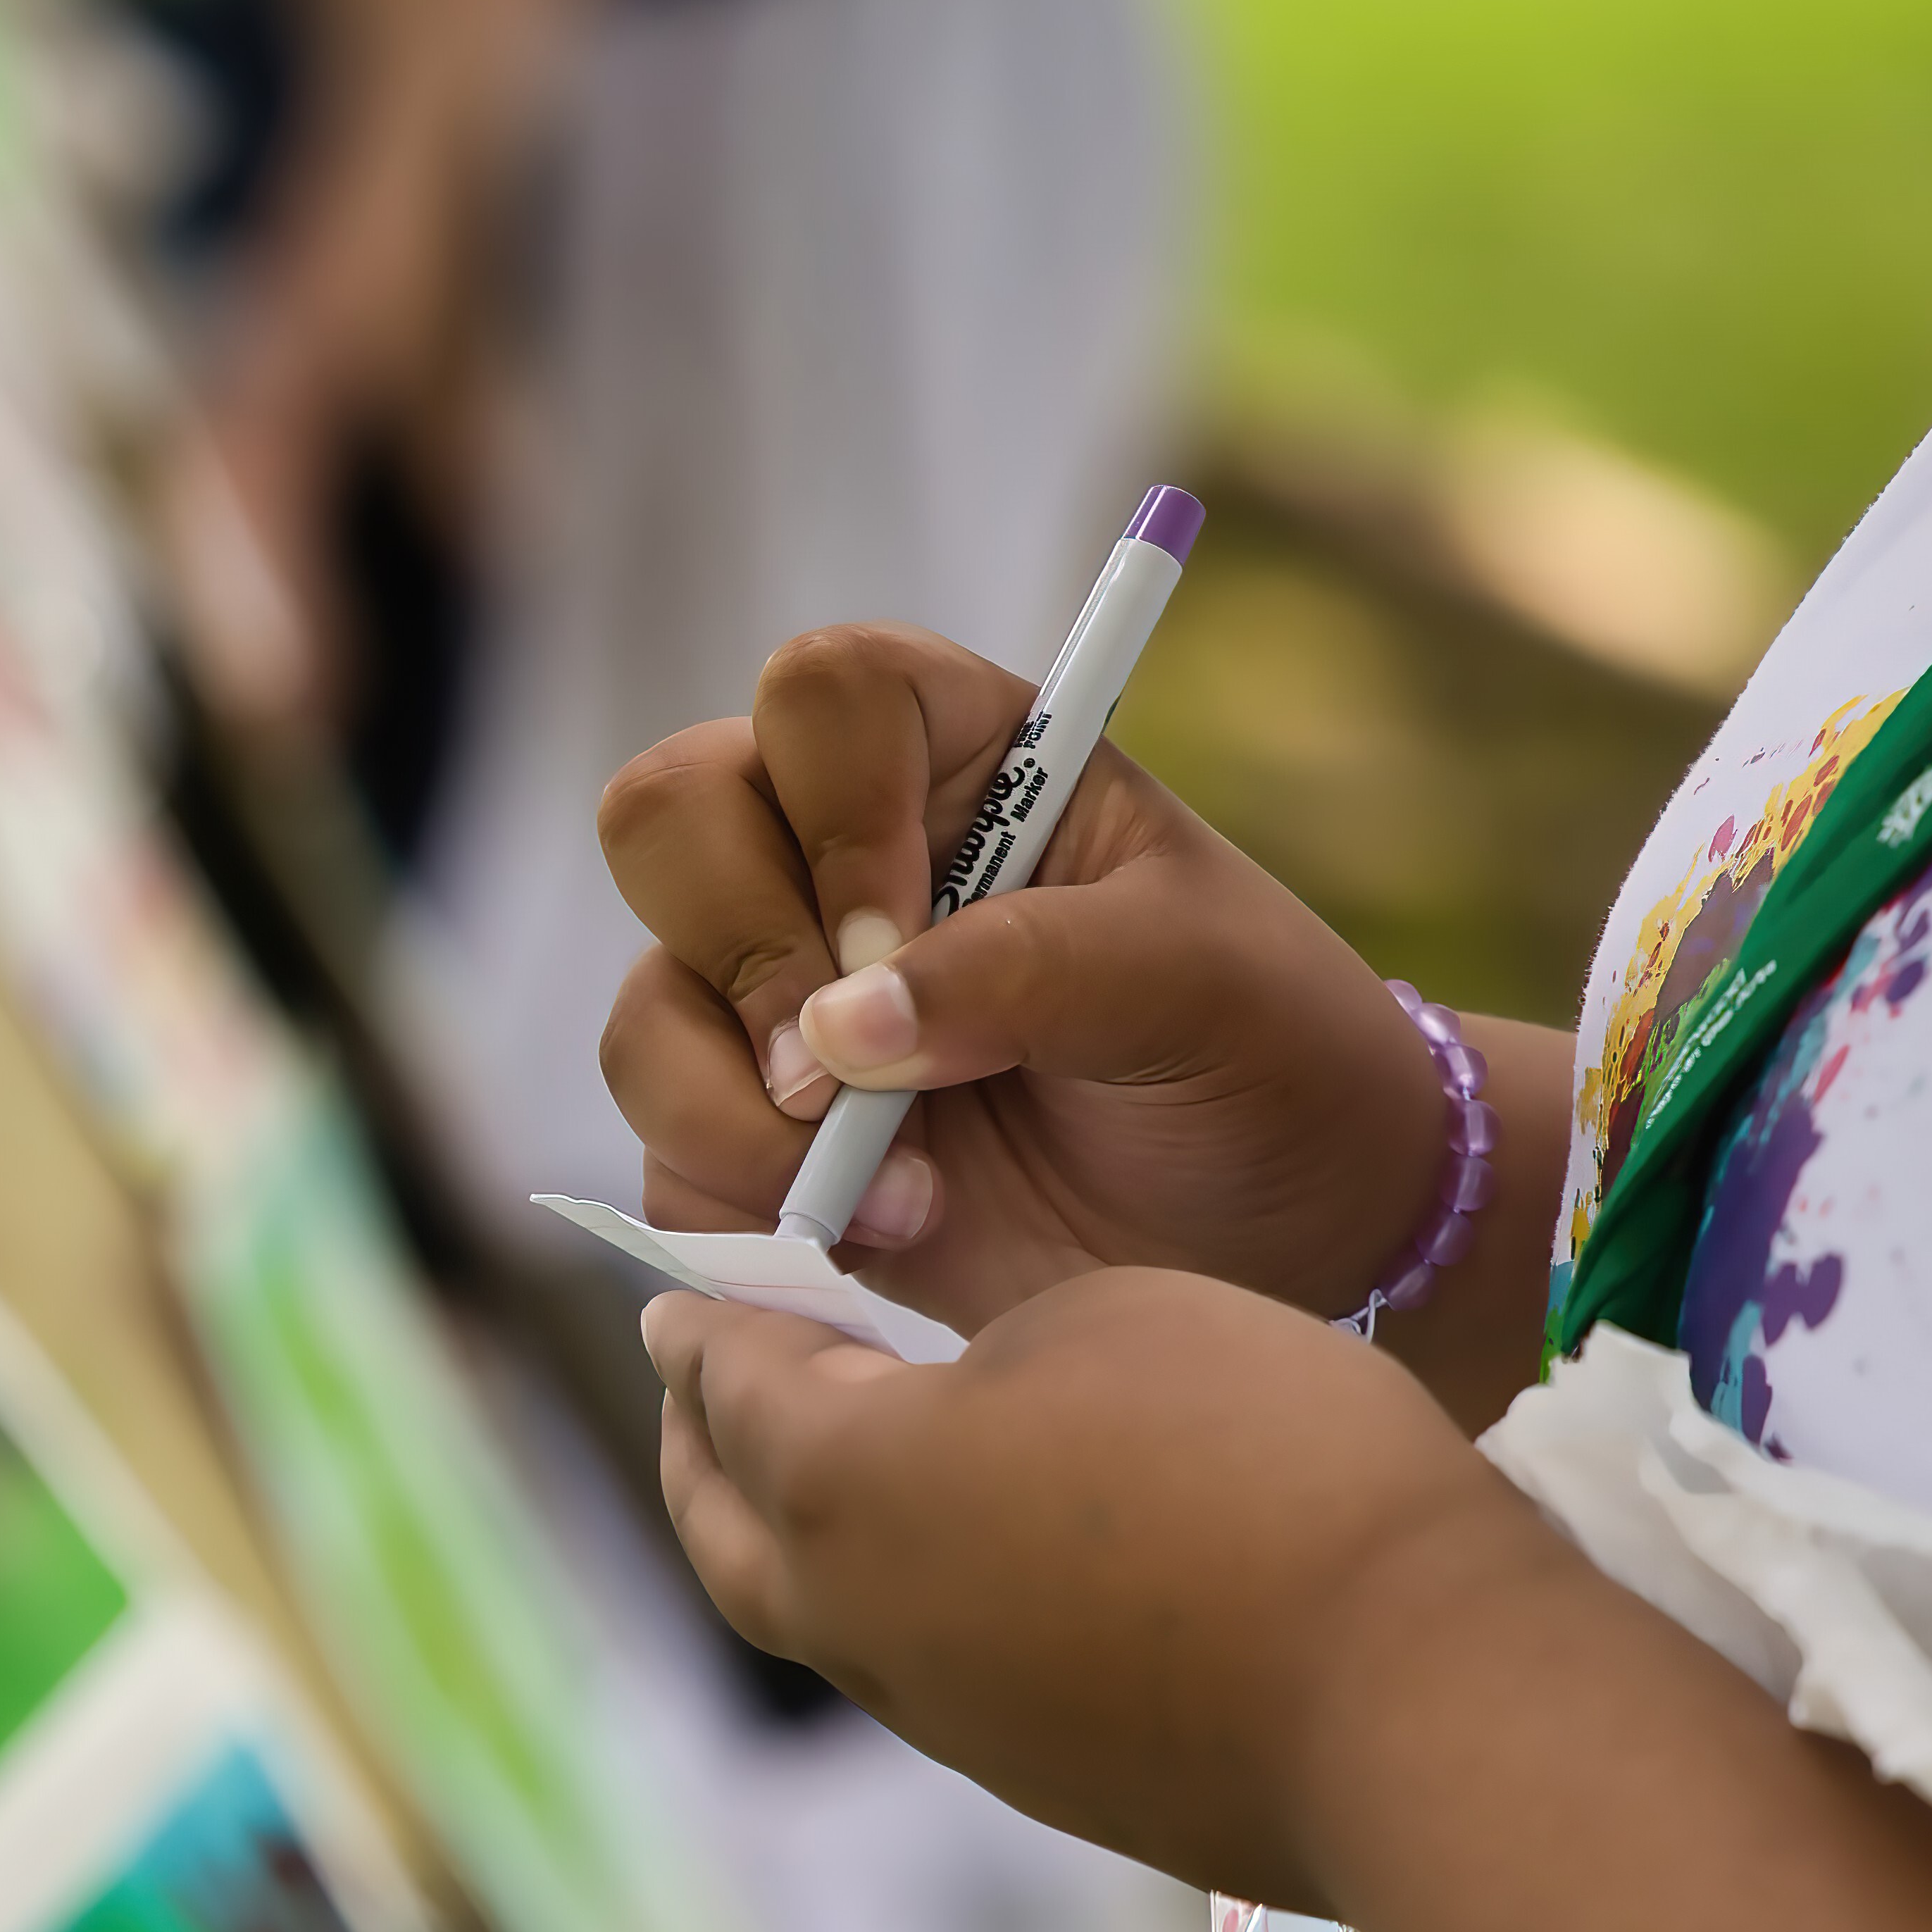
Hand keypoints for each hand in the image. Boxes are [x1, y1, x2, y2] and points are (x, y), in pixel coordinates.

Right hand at [595, 624, 1457, 1333]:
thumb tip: (835, 1030)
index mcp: (962, 758)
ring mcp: (783, 999)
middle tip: (847, 1072)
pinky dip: (748, 1204)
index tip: (902, 933)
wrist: (1285, 1239)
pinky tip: (886, 1234)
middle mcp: (841, 857)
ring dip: (742, 1113)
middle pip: (669, 818)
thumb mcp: (1193, 981)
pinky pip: (663, 1152)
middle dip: (744, 953)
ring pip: (645, 1003)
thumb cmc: (1263, 1059)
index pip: (822, 692)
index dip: (835, 805)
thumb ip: (1026, 970)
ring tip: (901, 1193)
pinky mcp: (759, 1133)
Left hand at [643, 1268, 1572, 1903]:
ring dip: (786, 1540)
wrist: (1411, 1694)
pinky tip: (957, 1568)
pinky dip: (896, 1606)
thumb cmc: (1262, 1458)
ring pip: (812, 1616)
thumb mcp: (1108, 1318)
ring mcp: (945, 1715)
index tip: (681, 1299)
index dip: (709, 1326)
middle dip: (699, 1446)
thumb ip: (980, 1352)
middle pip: (725, 1527)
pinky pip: (919, 1675)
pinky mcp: (1037, 1777)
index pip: (732, 1384)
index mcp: (842, 1481)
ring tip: (811, 1478)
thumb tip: (946, 1424)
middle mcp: (860, 1614)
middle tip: (697, 1388)